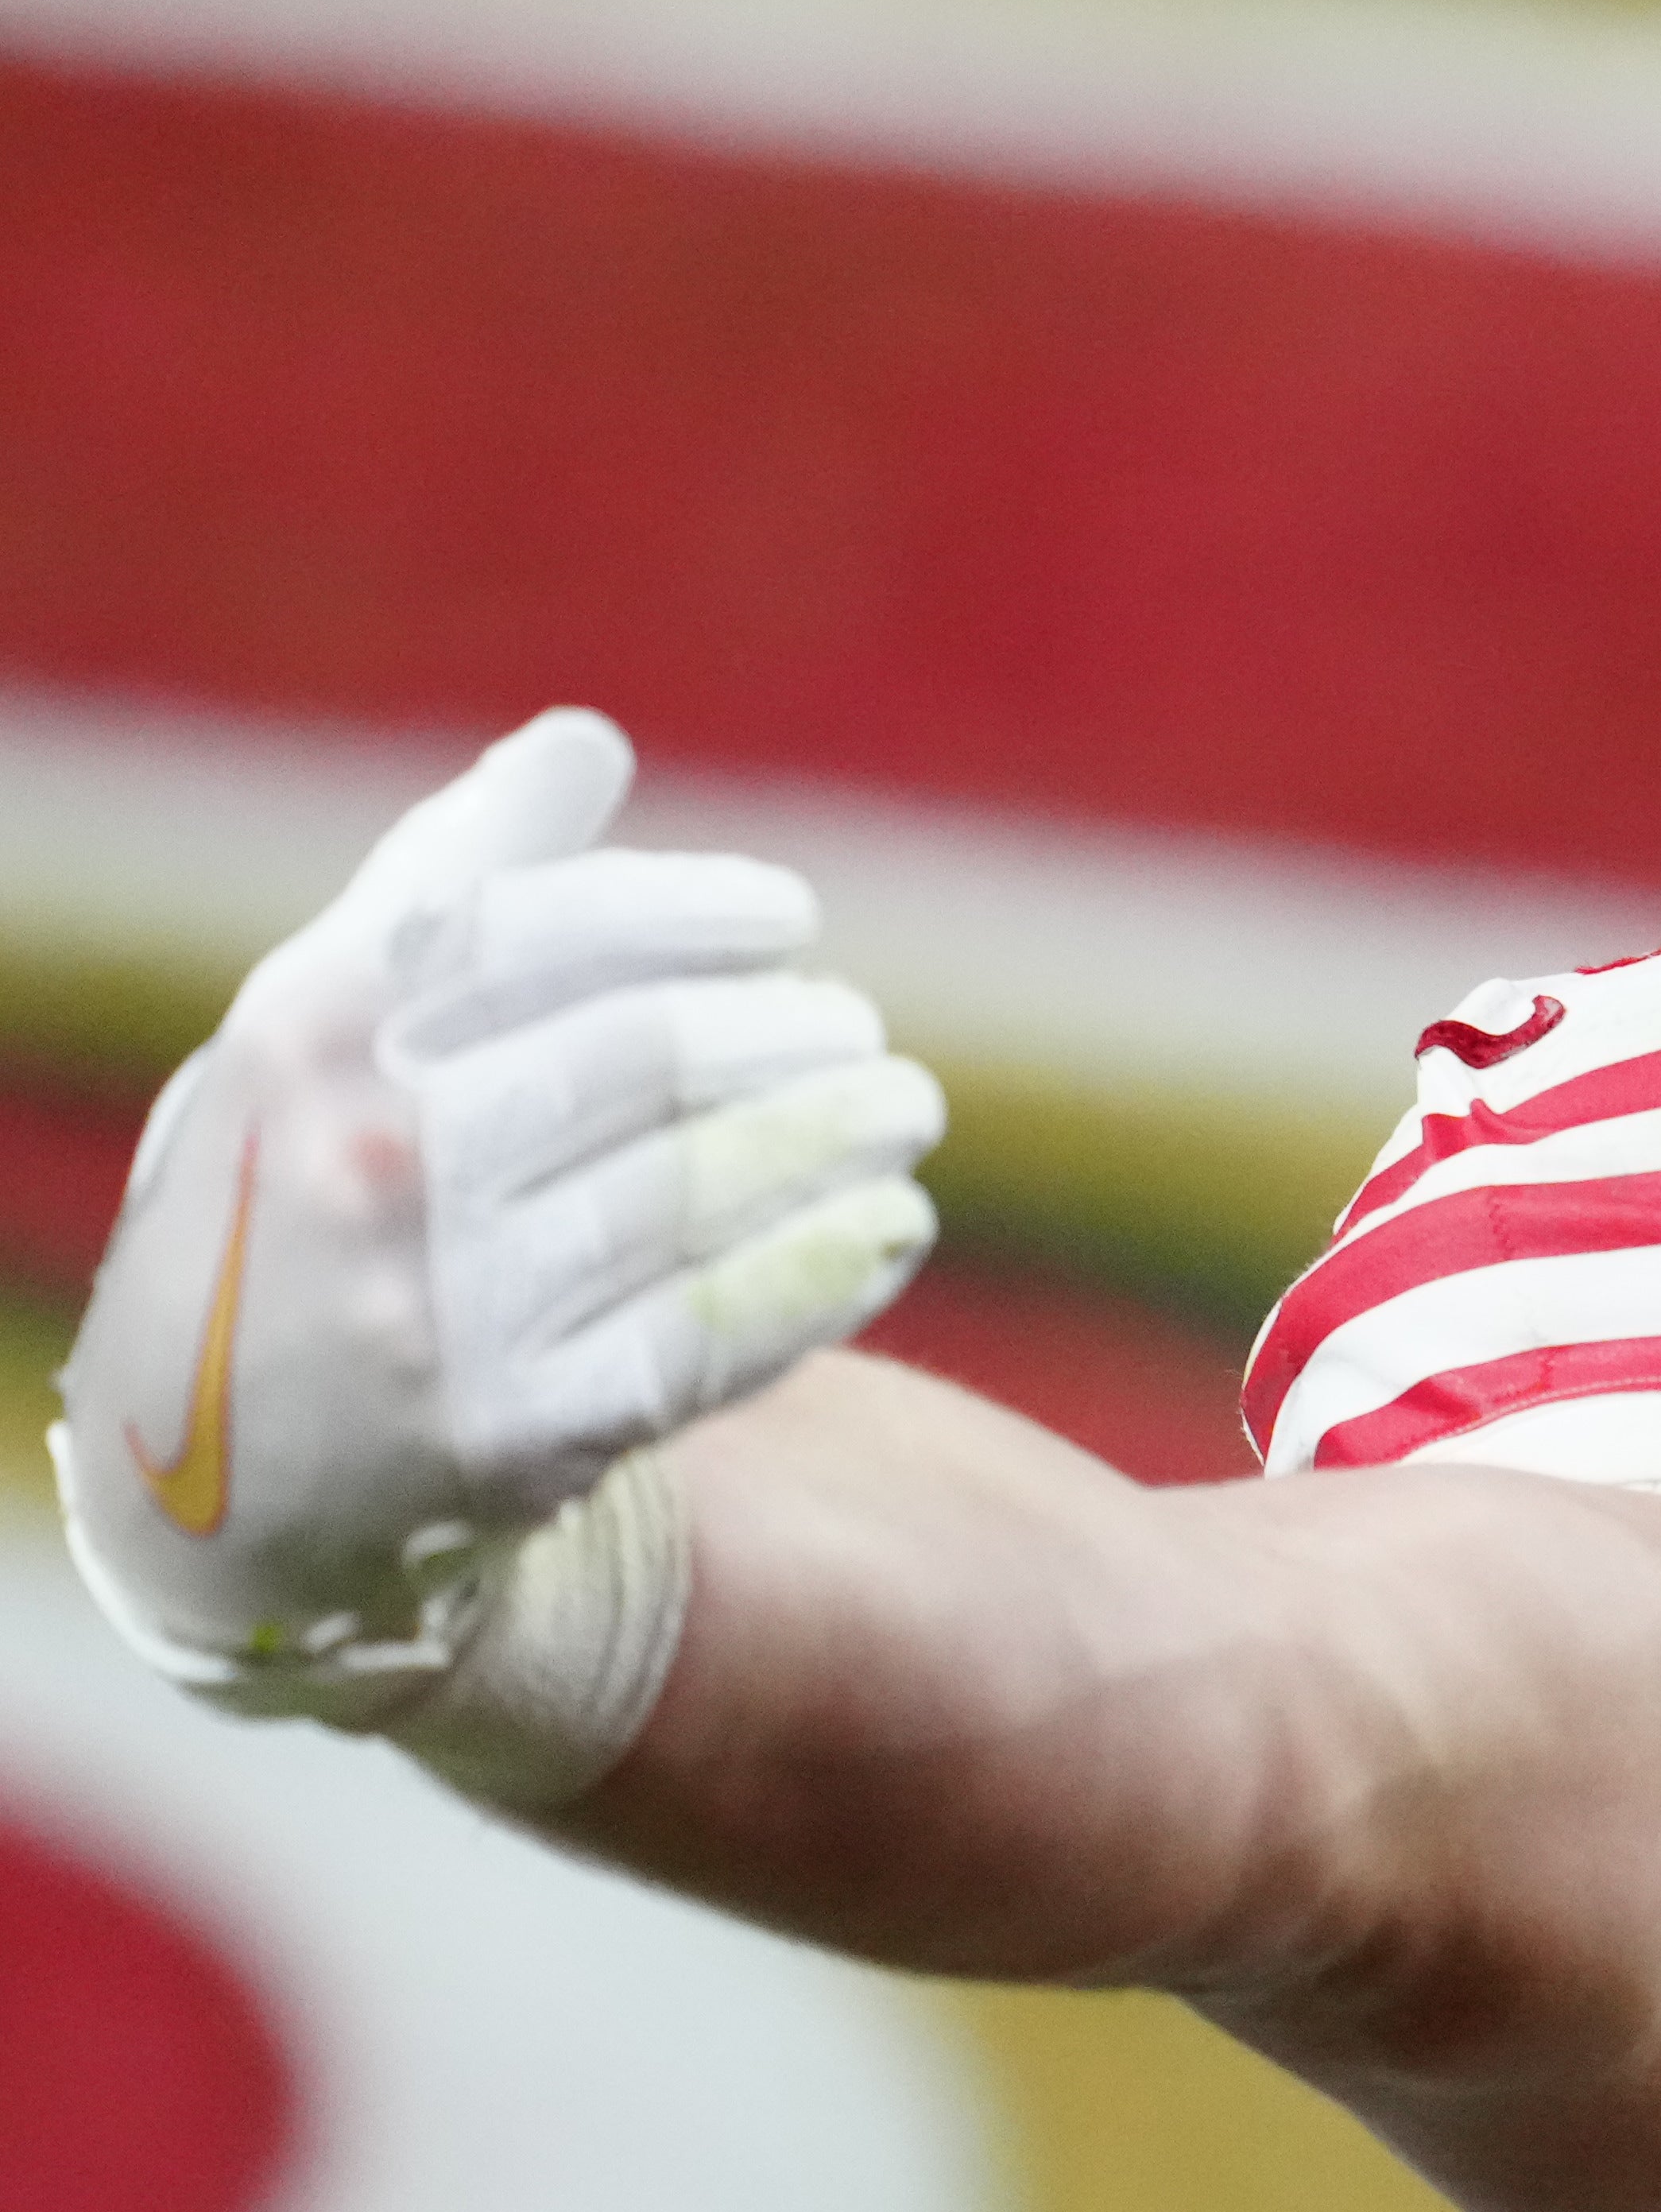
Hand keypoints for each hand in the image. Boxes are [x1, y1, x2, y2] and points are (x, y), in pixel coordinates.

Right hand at [49, 711, 941, 1725]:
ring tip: (901, 1106)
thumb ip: (448, 880)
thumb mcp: (315, 1029)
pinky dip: (825, 1266)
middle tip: (855, 1030)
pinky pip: (718, 1333)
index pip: (545, 927)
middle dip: (787, 1032)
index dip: (693, 910)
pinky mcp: (518, 1435)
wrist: (210, 1470)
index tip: (786, 917)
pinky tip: (887, 1222)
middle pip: (645, 1055)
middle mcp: (366, 1164)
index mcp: (310, 1036)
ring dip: (835, 1137)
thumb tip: (587, 740)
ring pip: (700, 1189)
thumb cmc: (297, 1192)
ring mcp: (441, 1309)